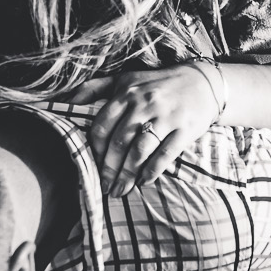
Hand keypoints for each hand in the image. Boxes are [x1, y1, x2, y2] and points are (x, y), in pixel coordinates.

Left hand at [71, 61, 224, 195]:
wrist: (202, 83)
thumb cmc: (157, 84)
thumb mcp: (126, 79)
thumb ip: (95, 88)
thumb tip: (68, 100)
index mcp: (127, 93)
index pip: (102, 126)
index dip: (94, 150)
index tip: (92, 165)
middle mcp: (144, 103)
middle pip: (119, 143)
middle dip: (109, 169)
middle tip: (105, 187)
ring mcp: (166, 116)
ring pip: (140, 151)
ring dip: (128, 175)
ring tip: (120, 191)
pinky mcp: (184, 129)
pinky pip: (165, 155)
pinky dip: (152, 171)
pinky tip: (144, 181)